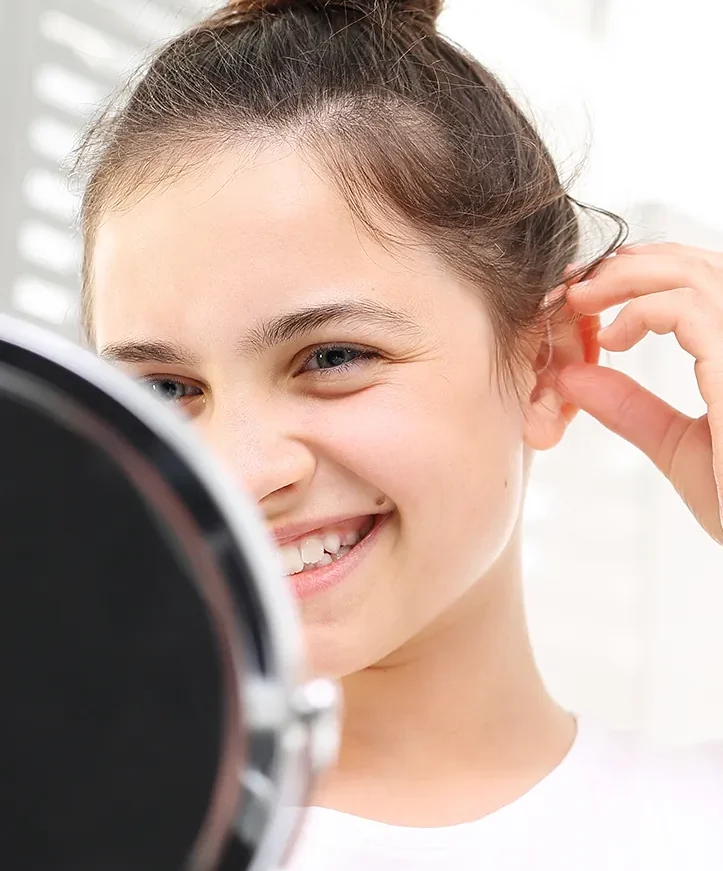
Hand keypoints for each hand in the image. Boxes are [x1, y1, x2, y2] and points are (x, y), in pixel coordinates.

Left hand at [556, 242, 722, 544]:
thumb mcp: (679, 446)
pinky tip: (612, 338)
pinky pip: (688, 307)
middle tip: (576, 287)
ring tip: (580, 300)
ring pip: (692, 273)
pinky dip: (639, 311)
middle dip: (629, 267)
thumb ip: (631, 407)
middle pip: (699, 265)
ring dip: (626, 278)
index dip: (645, 277)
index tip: (592, 296)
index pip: (704, 284)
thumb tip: (573, 376)